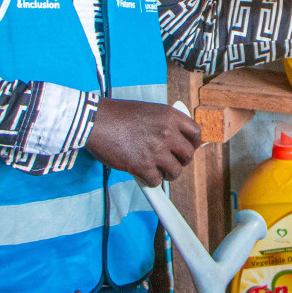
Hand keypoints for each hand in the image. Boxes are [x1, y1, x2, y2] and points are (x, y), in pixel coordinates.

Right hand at [86, 98, 201, 186]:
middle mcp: (167, 133)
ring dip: (167, 173)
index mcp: (170, 116)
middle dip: (180, 162)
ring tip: (156, 169)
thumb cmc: (117, 116)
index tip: (187, 149)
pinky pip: (156, 181)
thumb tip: (176, 139)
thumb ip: (165, 123)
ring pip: (175, 171)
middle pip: (188, 155)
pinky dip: (150, 181)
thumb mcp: (148, 110)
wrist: (95, 122)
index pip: (195, 133)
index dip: (193, 144)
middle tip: (169, 162)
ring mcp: (156, 150)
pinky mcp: (143, 166)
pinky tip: (141, 173)